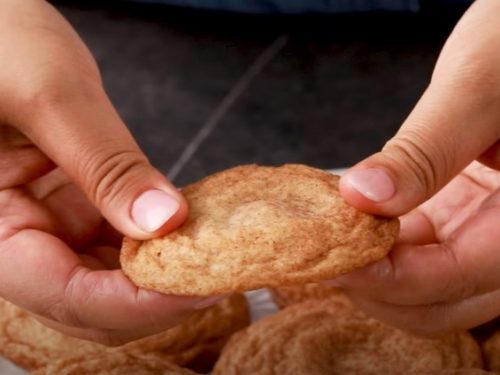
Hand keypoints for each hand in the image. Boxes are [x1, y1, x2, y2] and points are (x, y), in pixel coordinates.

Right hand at [0, 0, 217, 344]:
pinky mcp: (79, 208)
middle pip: (96, 303)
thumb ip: (106, 164)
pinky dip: (159, 243)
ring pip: (113, 280)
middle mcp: (22, 239)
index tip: (202, 286)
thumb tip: (164, 221)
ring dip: (165, 275)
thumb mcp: (48, 96)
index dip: (140, 302)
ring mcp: (52, 227)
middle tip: (220, 274)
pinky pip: (122, 244)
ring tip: (214, 256)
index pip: (69, 296)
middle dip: (159, 298)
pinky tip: (192, 230)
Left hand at [336, 0, 499, 333]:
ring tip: (327, 239)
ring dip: (371, 273)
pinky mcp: (456, 220)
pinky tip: (348, 223)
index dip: (384, 279)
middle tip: (321, 252)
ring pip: (422, 289)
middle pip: (436, 306)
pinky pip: (415, 256)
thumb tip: (361, 195)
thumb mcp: (478, 90)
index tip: (328, 255)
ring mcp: (479, 235)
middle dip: (373, 288)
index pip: (451, 280)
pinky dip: (377, 249)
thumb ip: (424, 149)